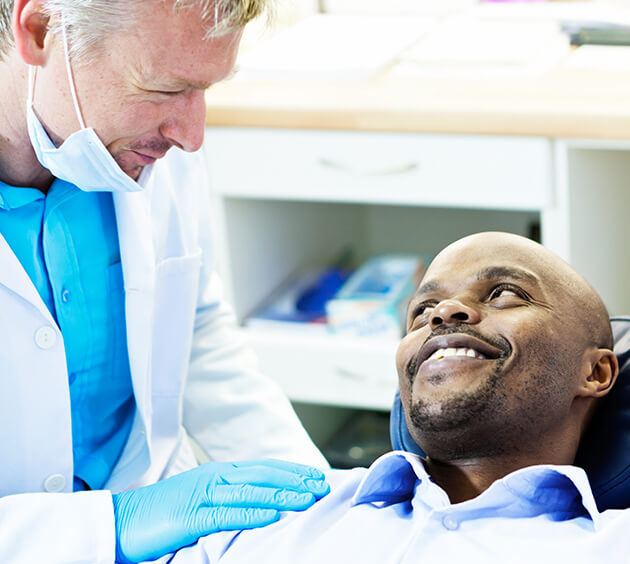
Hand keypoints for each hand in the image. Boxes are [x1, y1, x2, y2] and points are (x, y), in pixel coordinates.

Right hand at [112, 459, 328, 562]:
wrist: (122, 520)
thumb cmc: (163, 513)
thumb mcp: (201, 499)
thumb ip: (228, 497)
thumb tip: (259, 504)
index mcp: (217, 472)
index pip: (263, 467)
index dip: (291, 470)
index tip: (315, 476)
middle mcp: (214, 477)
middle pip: (263, 475)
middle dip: (295, 479)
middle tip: (322, 485)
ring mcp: (203, 494)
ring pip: (251, 492)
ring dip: (283, 495)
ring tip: (308, 498)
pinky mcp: (191, 516)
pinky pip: (227, 515)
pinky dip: (253, 515)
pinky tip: (273, 517)